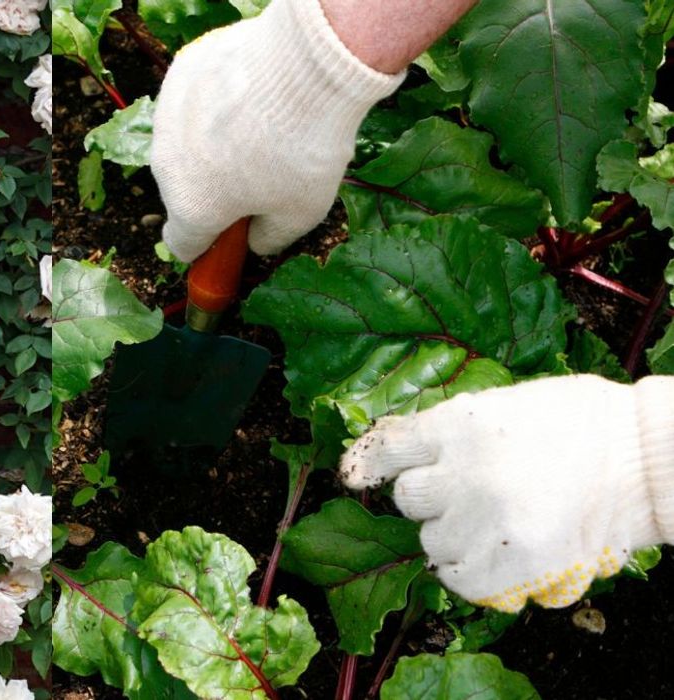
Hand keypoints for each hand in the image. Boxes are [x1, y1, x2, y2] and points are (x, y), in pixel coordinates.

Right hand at [150, 0, 402, 261]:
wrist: (303, 63)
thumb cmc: (302, 147)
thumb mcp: (302, 212)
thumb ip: (270, 238)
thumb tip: (256, 241)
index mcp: (192, 208)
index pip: (183, 244)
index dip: (209, 244)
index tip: (234, 231)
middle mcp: (166, 167)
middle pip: (184, 190)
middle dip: (213, 188)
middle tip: (260, 171)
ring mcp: (168, 117)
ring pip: (184, 143)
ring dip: (211, 143)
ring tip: (259, 124)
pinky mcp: (179, 74)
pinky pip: (193, 99)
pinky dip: (215, 100)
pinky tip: (250, 88)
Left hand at [339, 374, 673, 612]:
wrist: (647, 459)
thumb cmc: (585, 424)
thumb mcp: (508, 404)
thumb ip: (456, 429)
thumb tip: (410, 452)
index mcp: (459, 422)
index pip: (389, 447)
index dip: (369, 463)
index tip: (357, 476)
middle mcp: (462, 470)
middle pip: (407, 498)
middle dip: (432, 500)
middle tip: (471, 496)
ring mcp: (483, 518)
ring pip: (431, 541)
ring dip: (454, 536)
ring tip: (499, 523)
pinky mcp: (508, 561)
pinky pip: (457, 578)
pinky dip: (472, 573)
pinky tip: (500, 555)